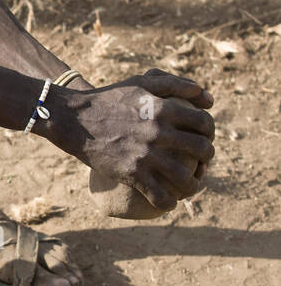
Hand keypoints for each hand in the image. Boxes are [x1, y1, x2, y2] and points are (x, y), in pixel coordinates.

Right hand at [50, 69, 214, 210]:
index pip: (204, 123)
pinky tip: (168, 202)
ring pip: (185, 178)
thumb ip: (176, 84)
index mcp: (164, 108)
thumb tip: (209, 100)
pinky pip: (160, 196)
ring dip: (193, 186)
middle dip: (207, 159)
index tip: (203, 138)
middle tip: (200, 163)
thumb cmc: (110, 98)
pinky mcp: (131, 174)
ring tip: (189, 187)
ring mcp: (145, 155)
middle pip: (201, 151)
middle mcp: (158, 132)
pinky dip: (168, 203)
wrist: (74, 119)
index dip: (210, 132)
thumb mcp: (142, 82)